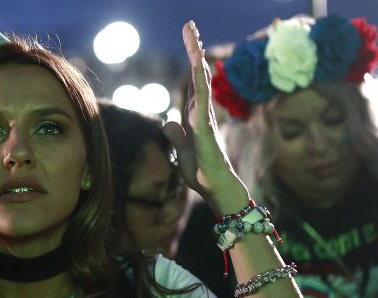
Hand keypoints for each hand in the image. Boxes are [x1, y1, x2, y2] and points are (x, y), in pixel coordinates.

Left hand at [163, 21, 248, 215]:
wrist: (213, 187)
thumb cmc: (200, 172)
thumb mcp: (181, 152)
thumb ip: (176, 137)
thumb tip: (168, 123)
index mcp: (195, 116)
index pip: (191, 84)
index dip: (191, 64)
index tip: (190, 43)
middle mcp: (201, 111)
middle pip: (196, 74)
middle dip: (194, 50)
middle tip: (190, 26)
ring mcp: (204, 117)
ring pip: (200, 80)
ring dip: (196, 57)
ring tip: (193, 34)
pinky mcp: (204, 127)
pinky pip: (202, 98)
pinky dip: (200, 80)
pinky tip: (197, 63)